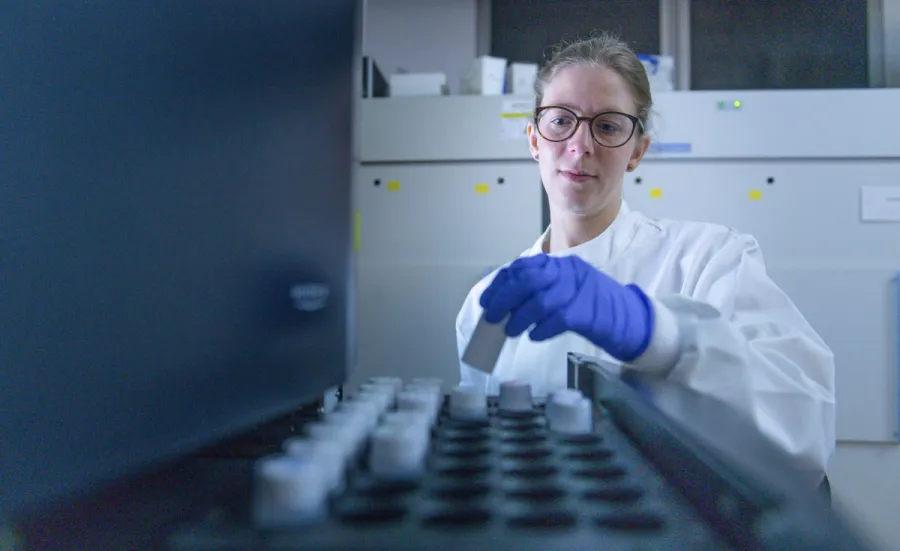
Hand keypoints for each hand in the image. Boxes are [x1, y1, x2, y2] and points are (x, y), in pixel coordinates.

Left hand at [479, 254, 654, 361]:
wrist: (630, 318)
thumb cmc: (593, 306)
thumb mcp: (566, 288)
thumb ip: (540, 289)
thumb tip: (504, 303)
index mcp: (561, 264)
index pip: (523, 267)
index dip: (501, 283)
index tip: (487, 300)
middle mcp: (569, 272)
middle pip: (528, 280)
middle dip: (504, 299)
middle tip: (492, 317)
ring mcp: (580, 291)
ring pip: (540, 300)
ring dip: (519, 317)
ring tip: (510, 330)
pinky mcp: (587, 312)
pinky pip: (557, 319)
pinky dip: (540, 329)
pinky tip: (534, 336)